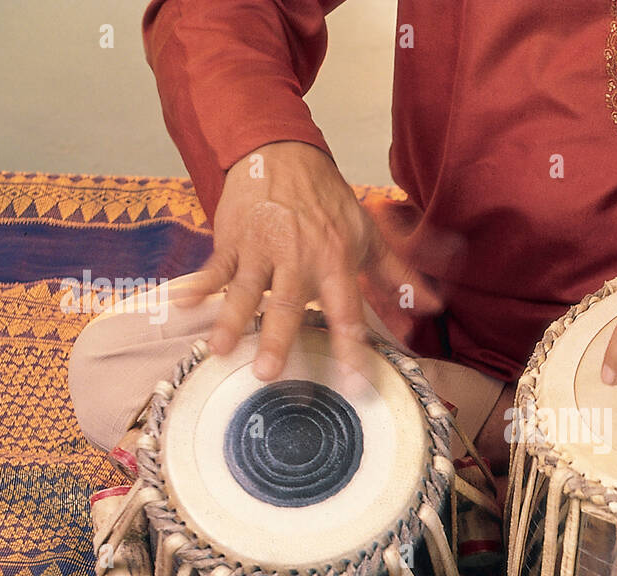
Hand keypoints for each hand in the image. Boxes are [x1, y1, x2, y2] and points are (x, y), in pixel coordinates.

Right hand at [179, 141, 441, 378]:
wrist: (282, 153)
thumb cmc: (327, 200)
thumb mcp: (368, 234)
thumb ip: (398, 274)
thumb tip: (434, 306)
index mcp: (334, 261)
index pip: (346, 310)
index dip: (351, 345)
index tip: (352, 380)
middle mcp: (297, 258)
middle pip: (287, 304)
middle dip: (276, 338)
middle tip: (267, 373)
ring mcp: (261, 249)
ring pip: (245, 289)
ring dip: (231, 319)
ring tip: (218, 349)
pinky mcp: (232, 240)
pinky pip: (214, 266)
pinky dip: (197, 284)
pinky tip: (181, 302)